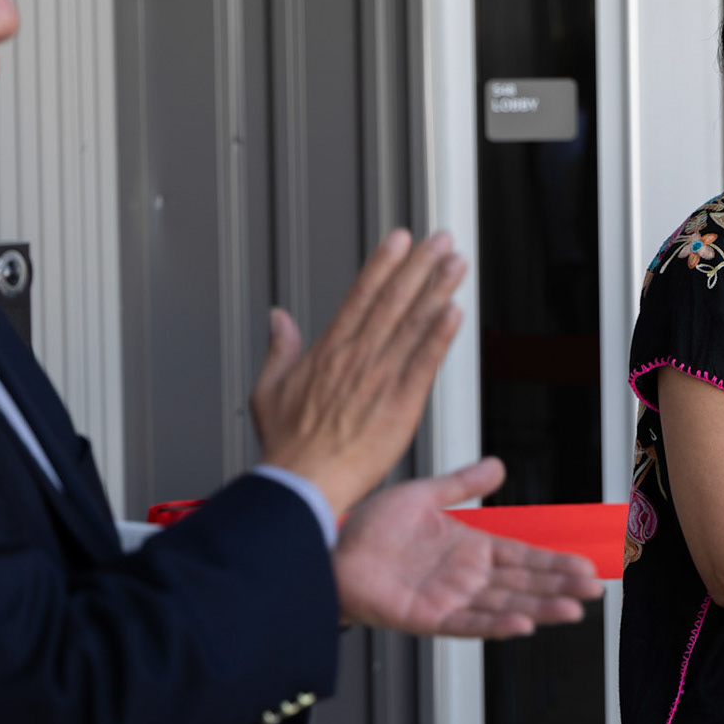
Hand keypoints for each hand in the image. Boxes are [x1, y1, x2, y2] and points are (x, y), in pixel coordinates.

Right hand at [251, 230, 466, 515]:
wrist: (302, 483)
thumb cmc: (287, 445)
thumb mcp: (268, 389)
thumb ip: (278, 348)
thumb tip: (277, 318)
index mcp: (328, 350)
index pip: (361, 295)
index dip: (383, 263)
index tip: (401, 239)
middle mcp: (357, 357)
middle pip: (394, 301)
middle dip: (420, 266)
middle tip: (440, 240)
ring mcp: (380, 379)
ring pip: (413, 325)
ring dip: (437, 291)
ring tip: (456, 264)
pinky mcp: (400, 406)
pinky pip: (424, 365)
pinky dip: (440, 338)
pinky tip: (455, 314)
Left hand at [332, 459, 603, 638]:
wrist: (329, 547)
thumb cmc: (370, 525)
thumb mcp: (425, 494)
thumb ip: (463, 484)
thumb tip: (499, 465)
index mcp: (470, 548)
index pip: (523, 556)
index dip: (555, 561)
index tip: (588, 565)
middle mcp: (465, 576)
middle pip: (523, 583)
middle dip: (559, 586)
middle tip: (596, 589)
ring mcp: (449, 599)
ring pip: (505, 606)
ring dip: (539, 609)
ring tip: (573, 609)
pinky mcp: (428, 617)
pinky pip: (468, 623)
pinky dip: (496, 624)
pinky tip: (523, 624)